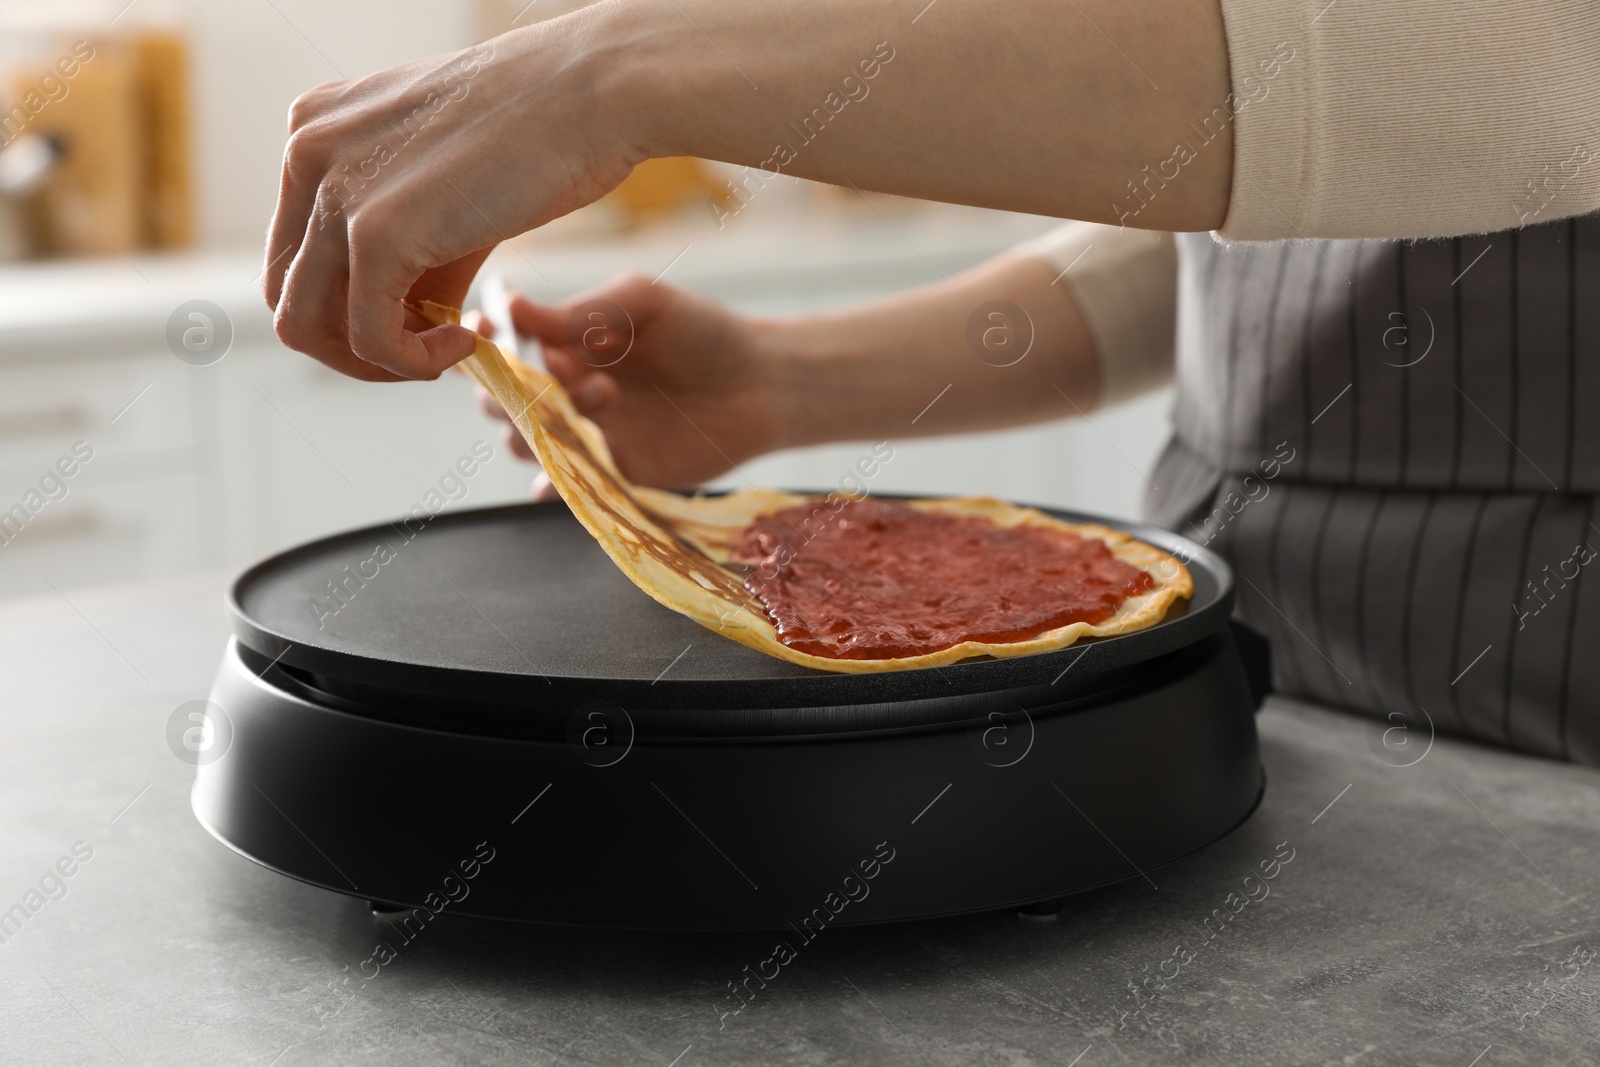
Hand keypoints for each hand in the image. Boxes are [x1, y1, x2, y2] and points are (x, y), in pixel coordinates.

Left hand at [263, 23, 646, 381]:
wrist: (595, 91)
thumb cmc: (545, 126)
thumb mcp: (447, 178)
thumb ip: (408, 238)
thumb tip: (407, 318)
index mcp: (316, 130)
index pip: (295, 251)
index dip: (348, 305)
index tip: (417, 320)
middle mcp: (308, 151)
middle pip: (288, 293)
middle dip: (352, 343)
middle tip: (425, 352)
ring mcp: (336, 191)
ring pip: (306, 325)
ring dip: (377, 363)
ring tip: (445, 352)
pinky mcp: (375, 233)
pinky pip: (370, 338)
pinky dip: (413, 363)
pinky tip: (465, 345)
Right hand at [470, 274, 786, 489]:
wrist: (762, 386)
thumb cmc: (704, 333)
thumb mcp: (643, 304)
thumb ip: (581, 311)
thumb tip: (511, 306)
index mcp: (565, 344)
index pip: (503, 349)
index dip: (484, 346)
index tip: (487, 335)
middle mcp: (566, 391)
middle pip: (503, 402)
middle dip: (511, 392)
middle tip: (559, 376)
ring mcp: (587, 435)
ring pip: (530, 444)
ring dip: (544, 427)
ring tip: (604, 396)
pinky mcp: (613, 474)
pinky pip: (569, 485)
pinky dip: (553, 487)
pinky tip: (554, 483)